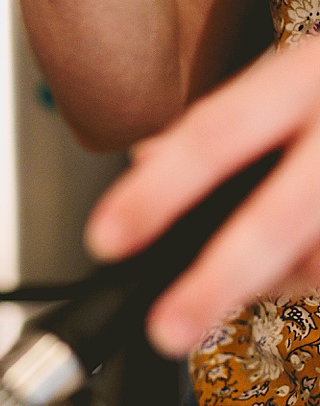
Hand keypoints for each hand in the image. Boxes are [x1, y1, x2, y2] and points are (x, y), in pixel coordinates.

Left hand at [85, 40, 319, 356]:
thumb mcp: (290, 80)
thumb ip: (226, 124)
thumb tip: (146, 161)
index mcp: (306, 77)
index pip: (215, 137)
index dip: (156, 192)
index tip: (106, 240)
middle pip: (277, 218)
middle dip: (216, 281)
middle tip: (167, 327)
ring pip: (315, 259)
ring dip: (274, 281)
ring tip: (250, 273)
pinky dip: (309, 274)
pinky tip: (301, 259)